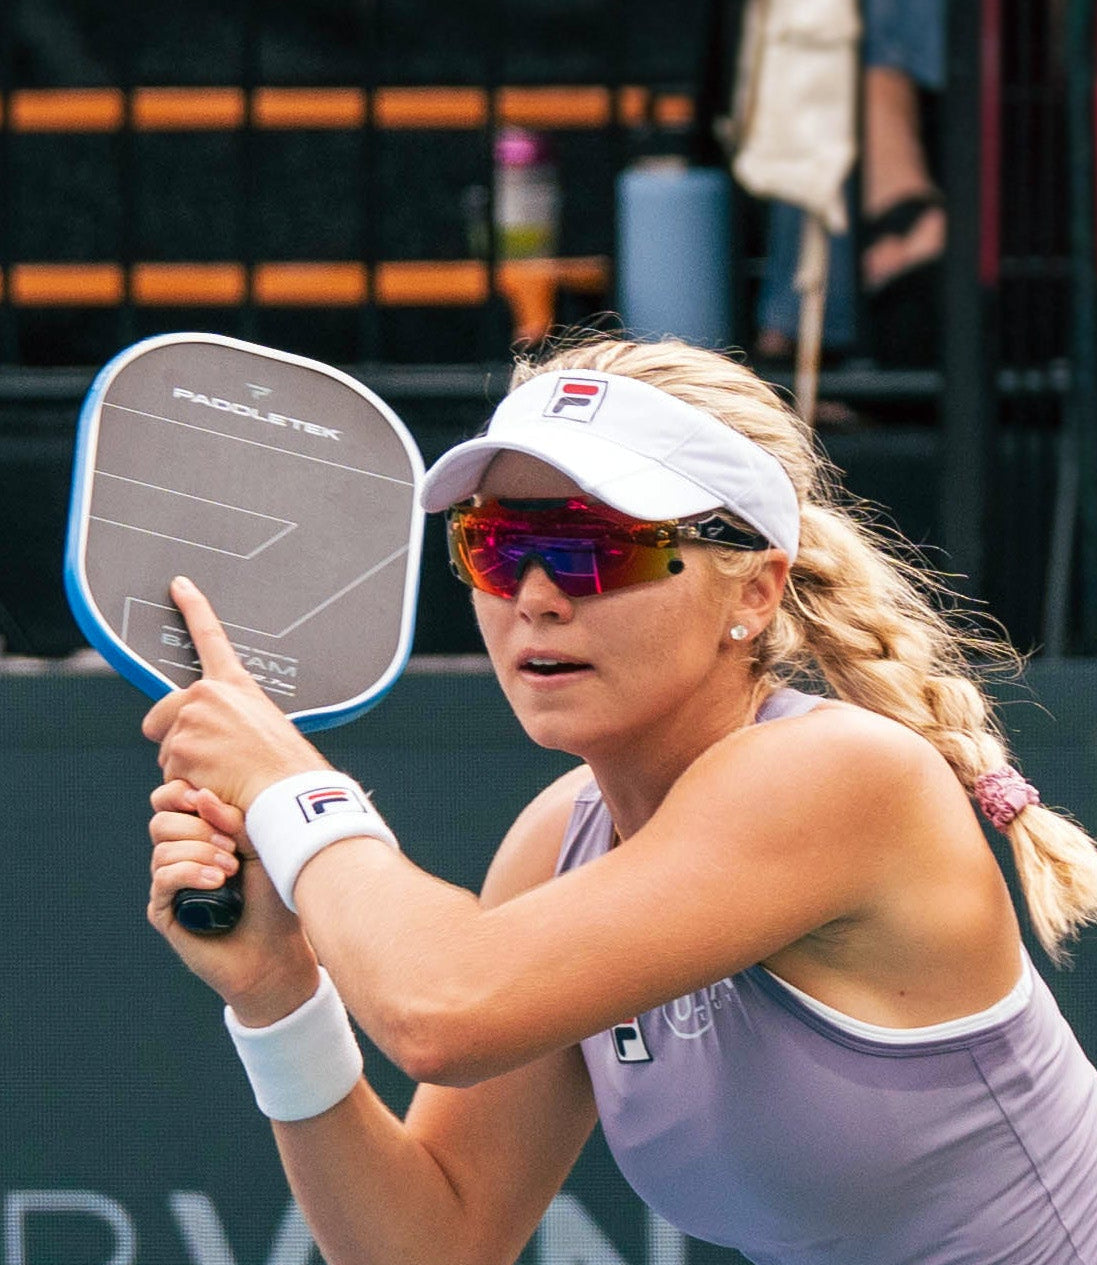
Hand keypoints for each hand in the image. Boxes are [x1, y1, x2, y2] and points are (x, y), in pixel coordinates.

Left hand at [142, 576, 328, 810]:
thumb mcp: (263, 726)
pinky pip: (169, 776)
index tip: (179, 584)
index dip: (193, 607)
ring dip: (187, 769)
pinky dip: (187, 787)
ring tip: (224, 776)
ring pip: (168, 753)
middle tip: (211, 760)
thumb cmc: (285, 767)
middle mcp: (207, 695)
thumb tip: (205, 733)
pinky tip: (215, 787)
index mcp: (235, 685)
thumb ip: (229, 717)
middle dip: (175, 740)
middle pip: (164, 717)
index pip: (210, 636)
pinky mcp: (179, 747)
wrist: (288, 791)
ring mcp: (190, 720)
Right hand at [148, 779, 319, 1021]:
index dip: (180, 793)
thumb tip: (201, 795)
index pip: (171, 799)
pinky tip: (216, 882)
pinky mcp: (165, 910)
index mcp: (202, 831)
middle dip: (198, 827)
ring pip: (163, 848)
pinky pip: (163, 878)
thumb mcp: (260, 846)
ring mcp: (171, 882)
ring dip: (199, 852)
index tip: (204, 798)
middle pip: (162, 821)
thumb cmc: (274, 895)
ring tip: (231, 870)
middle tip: (232, 846)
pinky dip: (189, 873)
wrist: (276, 950)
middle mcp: (181, 854)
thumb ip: (234, 819)